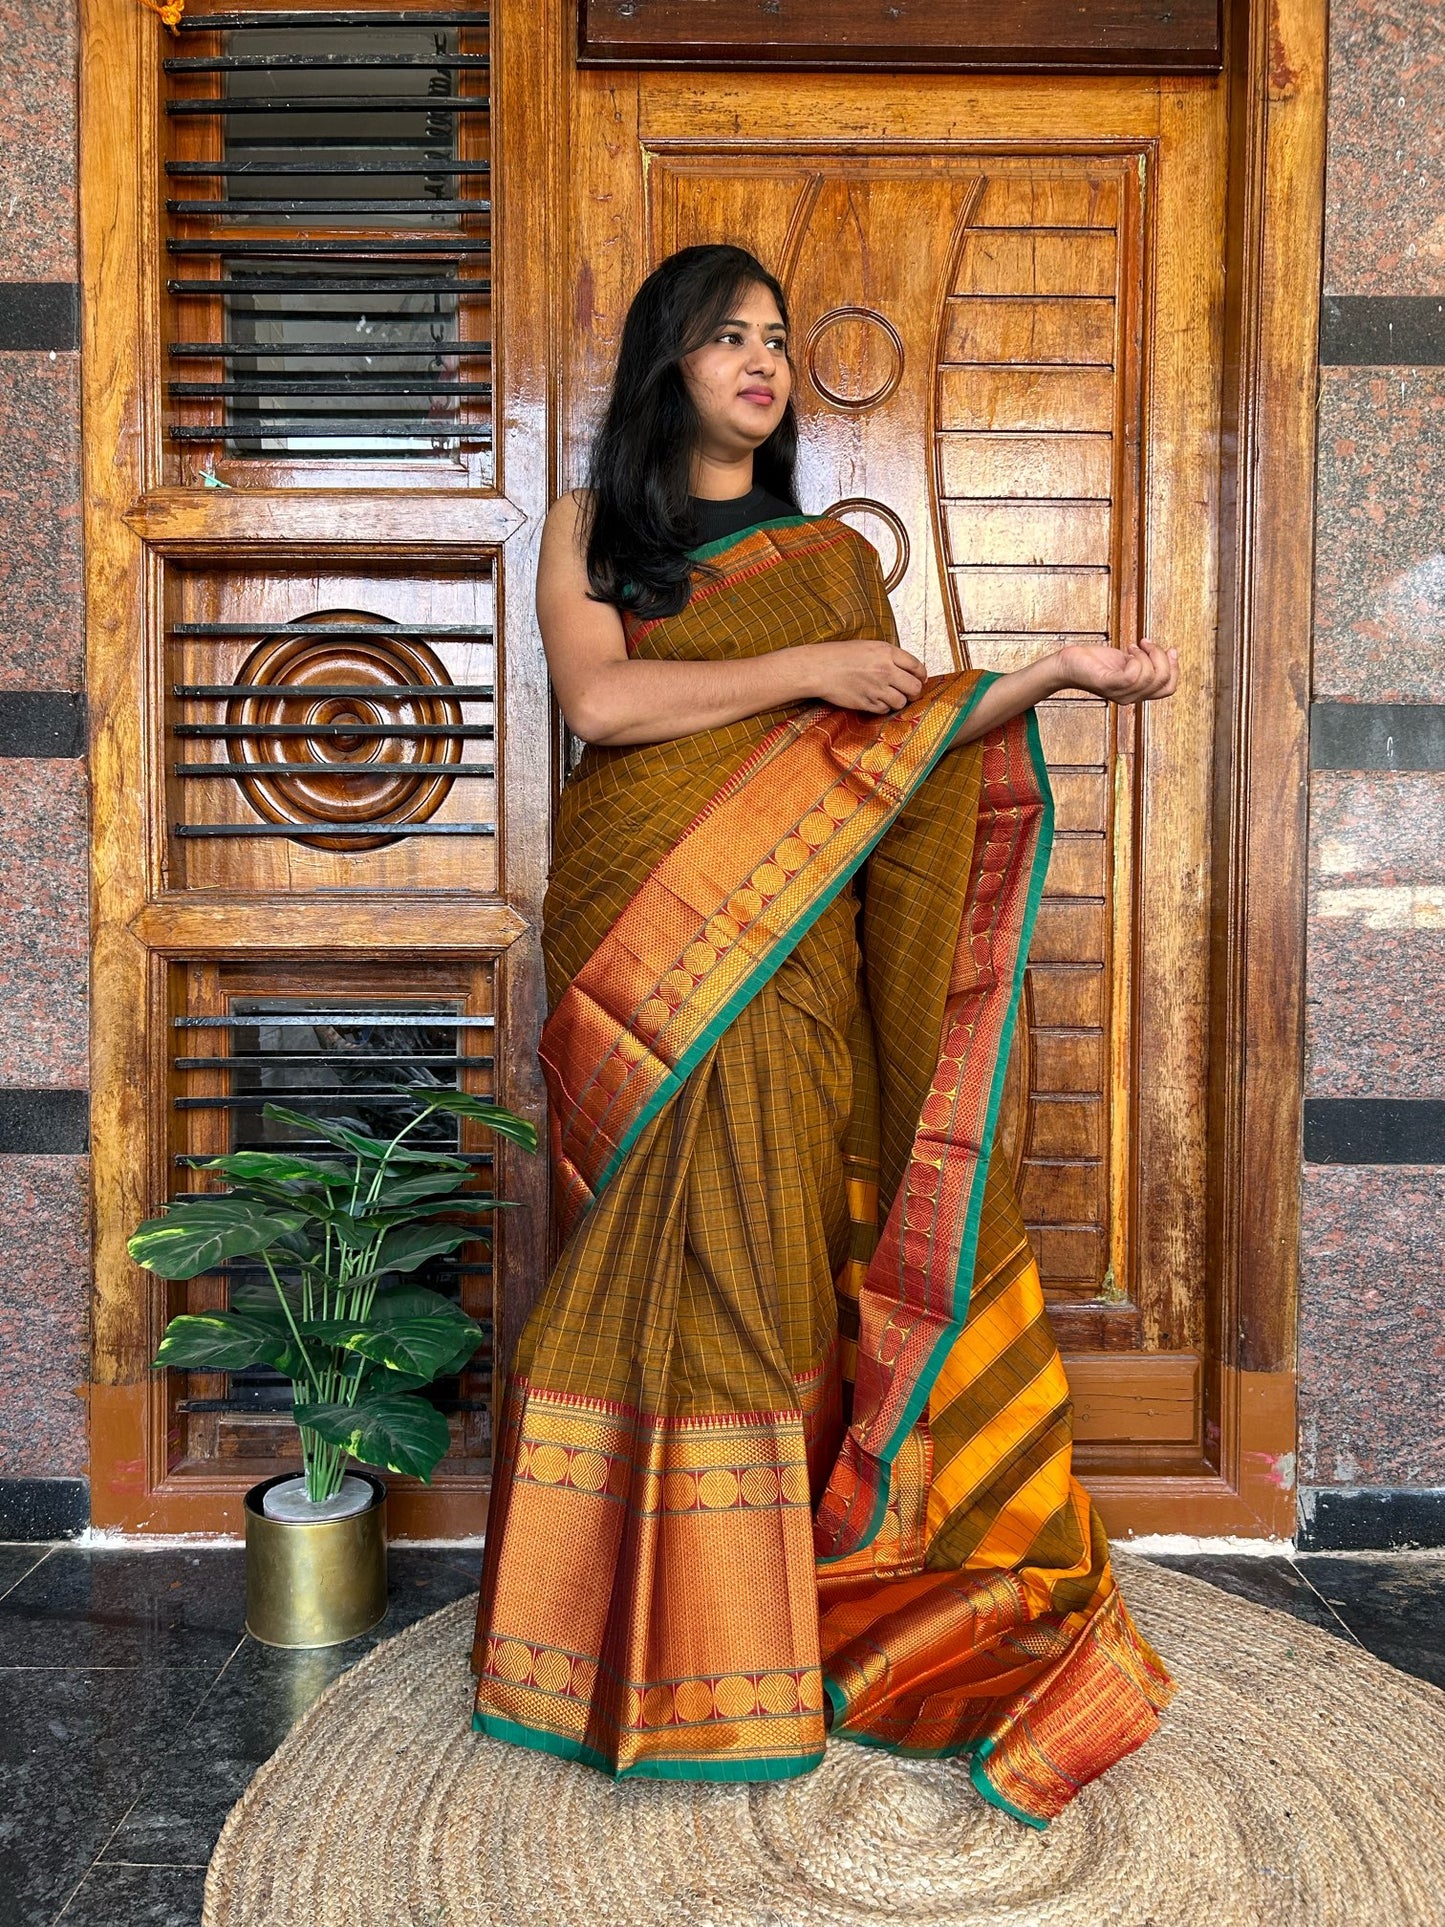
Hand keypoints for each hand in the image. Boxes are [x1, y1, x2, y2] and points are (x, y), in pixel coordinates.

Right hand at [802, 639, 928, 712]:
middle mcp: (885, 671)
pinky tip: (874, 699)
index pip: (917, 666)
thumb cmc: (840, 655)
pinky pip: (885, 709)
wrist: (819, 668)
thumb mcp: (869, 647)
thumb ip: (889, 656)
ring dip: (898, 700)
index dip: (921, 675)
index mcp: (887, 653)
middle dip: (914, 691)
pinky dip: (883, 706)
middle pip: (915, 687)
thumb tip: (908, 669)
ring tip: (889, 695)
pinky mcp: (867, 703)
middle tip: (909, 691)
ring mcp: (877, 688)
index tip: (920, 679)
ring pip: (902, 701)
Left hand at [1056, 638, 1177, 703]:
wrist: (1067, 665)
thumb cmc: (1095, 662)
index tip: (1170, 649)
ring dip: (1146, 654)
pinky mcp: (1109, 684)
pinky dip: (1135, 657)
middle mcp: (1131, 697)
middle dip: (1161, 656)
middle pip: (1164, 680)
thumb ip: (1146, 662)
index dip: (1175, 668)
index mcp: (1137, 693)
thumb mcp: (1128, 661)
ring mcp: (1120, 693)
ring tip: (1132, 647)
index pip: (1169, 689)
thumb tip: (1171, 652)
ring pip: (1151, 675)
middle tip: (1146, 643)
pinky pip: (1134, 674)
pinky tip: (1127, 650)